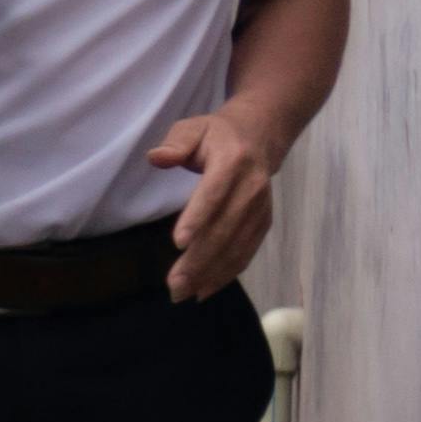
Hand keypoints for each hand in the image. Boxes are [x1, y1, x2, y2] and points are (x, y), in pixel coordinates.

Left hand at [145, 109, 283, 299]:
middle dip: (199, 260)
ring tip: (183, 293)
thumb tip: (157, 157)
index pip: (214, 193)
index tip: (179, 243)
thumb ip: (176, 143)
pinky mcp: (264, 223)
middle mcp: (252, 187)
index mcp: (232, 161)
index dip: (198, 218)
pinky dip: (227, 274)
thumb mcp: (192, 128)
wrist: (259, 138)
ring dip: (211, 273)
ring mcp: (261, 208)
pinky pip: (246, 252)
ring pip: (236, 246)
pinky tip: (204, 290)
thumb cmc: (215, 135)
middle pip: (224, 228)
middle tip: (174, 285)